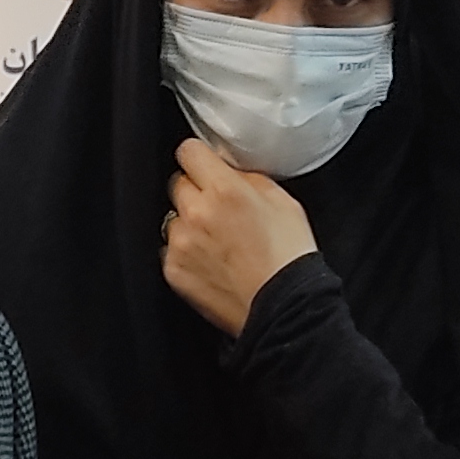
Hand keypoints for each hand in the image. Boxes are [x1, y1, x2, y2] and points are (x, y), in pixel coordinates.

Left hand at [161, 137, 318, 337]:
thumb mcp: (282, 201)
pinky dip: (187, 252)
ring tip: (219, 241)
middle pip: (178, 183)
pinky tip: (213, 262)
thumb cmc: (289, 257)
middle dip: (197, 191)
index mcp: (225, 190)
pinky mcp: (174, 270)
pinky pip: (171, 248)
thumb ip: (249, 179)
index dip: (200, 157)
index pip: (189, 151)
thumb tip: (230, 171)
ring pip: (173, 217)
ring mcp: (180, 244)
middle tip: (220, 209)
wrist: (284, 307)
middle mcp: (196, 213)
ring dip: (190, 223)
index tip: (205, 164)